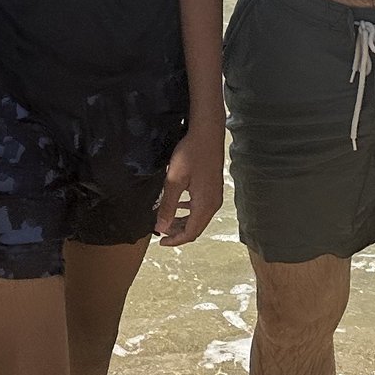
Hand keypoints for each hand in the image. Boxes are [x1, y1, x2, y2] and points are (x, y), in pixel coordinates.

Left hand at [153, 124, 224, 246]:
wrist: (207, 134)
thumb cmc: (191, 154)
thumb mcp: (174, 181)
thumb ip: (168, 206)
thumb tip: (161, 227)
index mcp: (205, 205)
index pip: (191, 233)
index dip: (175, 240)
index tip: (160, 241)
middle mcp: (213, 204)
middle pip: (196, 227)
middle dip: (177, 231)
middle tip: (160, 230)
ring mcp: (214, 195)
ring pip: (198, 217)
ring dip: (182, 221)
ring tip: (166, 219)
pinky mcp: (213, 187)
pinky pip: (200, 207)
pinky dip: (188, 210)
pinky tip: (178, 203)